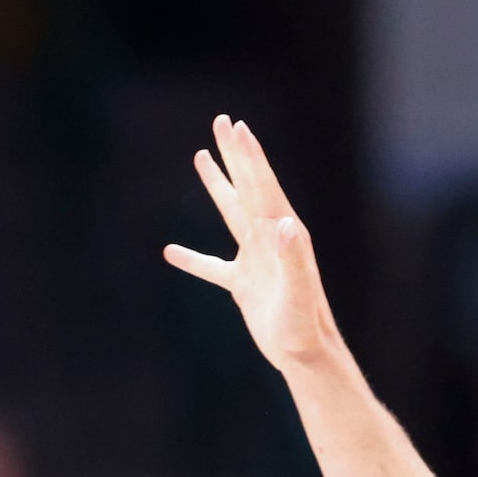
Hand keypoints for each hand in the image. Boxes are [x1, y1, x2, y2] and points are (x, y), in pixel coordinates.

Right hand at [164, 116, 336, 371]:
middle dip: (235, 154)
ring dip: (218, 185)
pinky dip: (193, 258)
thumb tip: (284, 224)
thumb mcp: (298, 292)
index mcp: (281, 233)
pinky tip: (171, 252)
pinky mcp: (244, 283)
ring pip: (231, 213)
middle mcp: (270, 239)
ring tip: (200, 157)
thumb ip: (293, 258)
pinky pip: (212, 265)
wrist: (306, 354)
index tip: (235, 126)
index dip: (247, 155)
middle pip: (248, 186)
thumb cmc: (305, 325)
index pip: (261, 185)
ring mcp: (256, 259)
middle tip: (222, 122)